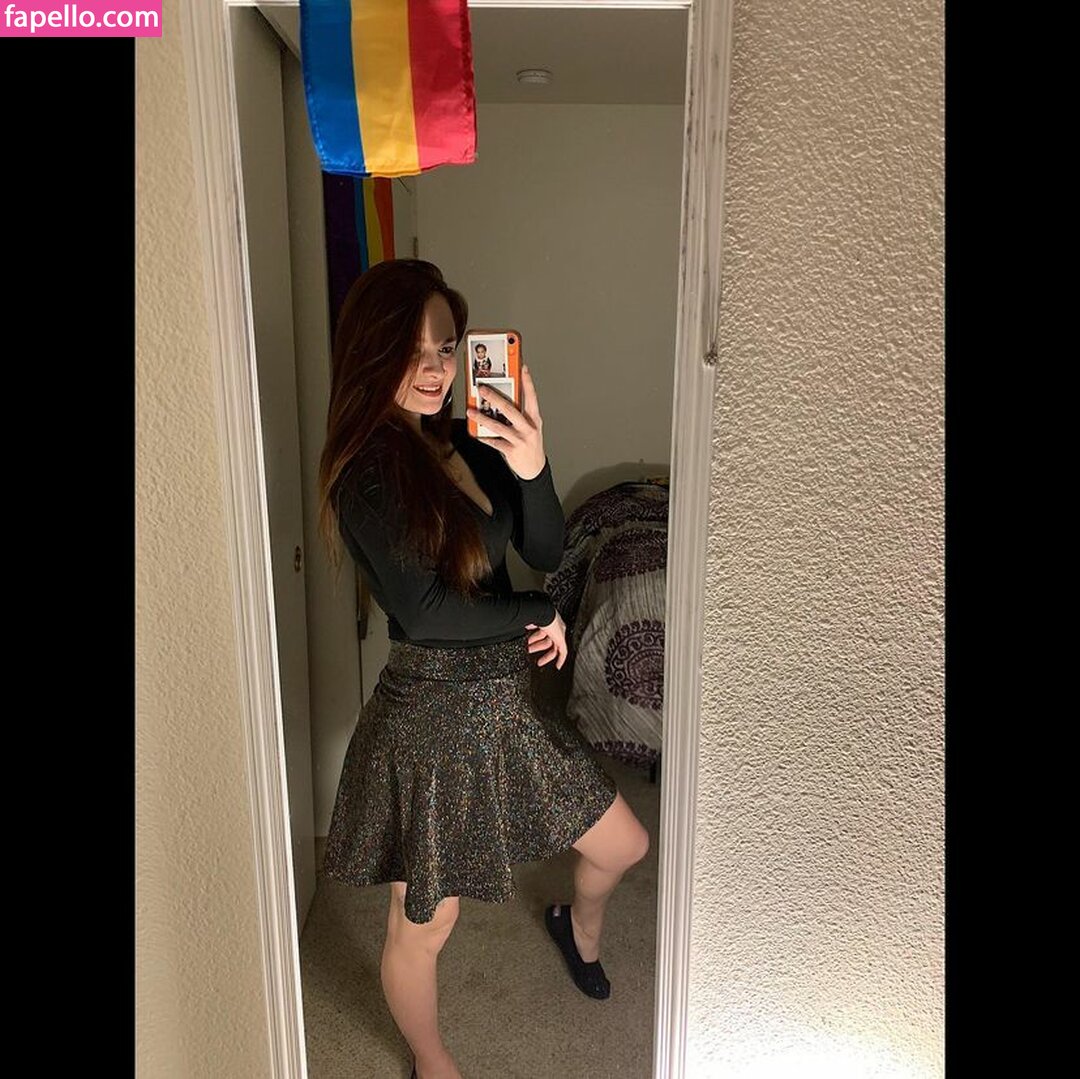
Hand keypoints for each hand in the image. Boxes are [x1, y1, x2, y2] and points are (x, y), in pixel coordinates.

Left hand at [467, 364, 545, 479]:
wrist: (535, 468)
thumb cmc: (530, 444)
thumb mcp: (531, 426)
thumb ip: (520, 414)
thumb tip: (501, 400)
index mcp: (534, 418)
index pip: (531, 396)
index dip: (527, 381)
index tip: (522, 367)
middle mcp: (528, 427)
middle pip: (510, 408)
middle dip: (494, 397)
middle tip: (482, 388)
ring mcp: (520, 439)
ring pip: (498, 426)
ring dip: (482, 418)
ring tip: (471, 411)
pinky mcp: (512, 450)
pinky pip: (495, 442)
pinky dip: (484, 437)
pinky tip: (476, 433)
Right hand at [524, 610, 568, 668]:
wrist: (539, 611)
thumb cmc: (532, 613)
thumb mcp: (526, 621)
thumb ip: (523, 627)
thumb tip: (513, 630)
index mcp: (547, 619)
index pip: (542, 631)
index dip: (534, 638)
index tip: (529, 643)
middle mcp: (555, 625)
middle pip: (547, 640)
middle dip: (537, 646)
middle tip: (530, 651)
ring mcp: (559, 632)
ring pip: (553, 646)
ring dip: (545, 655)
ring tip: (538, 662)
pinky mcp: (561, 638)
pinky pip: (563, 652)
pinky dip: (561, 659)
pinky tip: (558, 666)